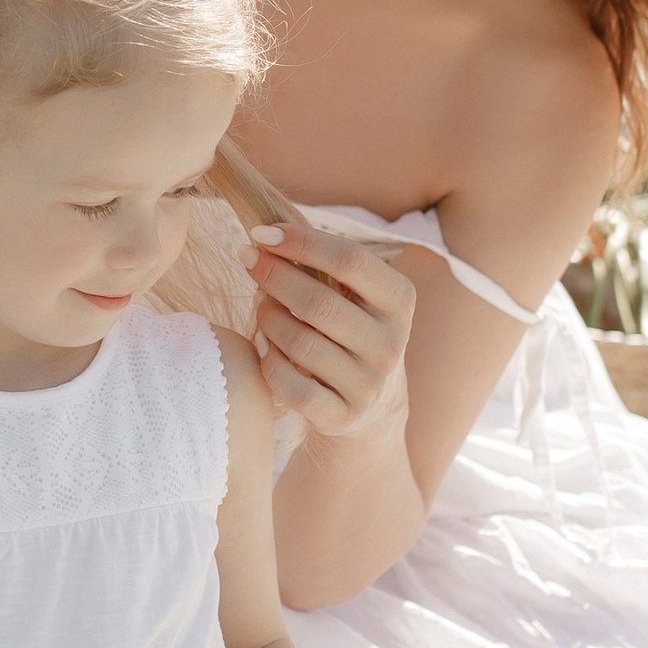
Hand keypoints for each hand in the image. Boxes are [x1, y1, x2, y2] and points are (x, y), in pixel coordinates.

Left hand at [246, 225, 414, 440]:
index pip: (350, 261)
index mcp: (400, 300)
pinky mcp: (343, 415)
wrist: (372, 404)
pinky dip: (268, 359)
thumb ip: (323, 263)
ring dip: (267, 316)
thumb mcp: (357, 293)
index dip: (302, 242)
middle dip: (273, 275)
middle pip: (319, 302)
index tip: (261, 231)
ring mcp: (369, 384)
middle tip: (247, 259)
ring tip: (259, 303)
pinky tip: (263, 343)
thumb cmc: (351, 328)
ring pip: (300, 343)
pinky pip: (291, 385)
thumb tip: (262, 237)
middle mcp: (391, 344)